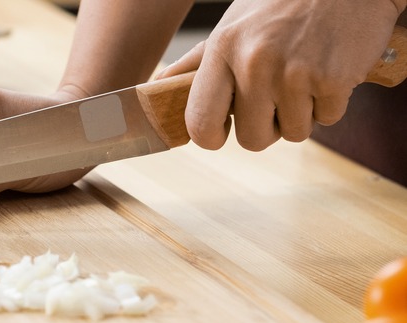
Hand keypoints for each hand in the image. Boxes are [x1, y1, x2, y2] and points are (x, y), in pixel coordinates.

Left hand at [156, 0, 404, 150]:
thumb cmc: (282, 3)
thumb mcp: (232, 25)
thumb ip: (196, 63)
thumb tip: (156, 87)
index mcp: (222, 50)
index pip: (200, 123)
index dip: (211, 137)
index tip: (224, 131)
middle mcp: (254, 64)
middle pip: (252, 140)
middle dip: (266, 127)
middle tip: (275, 97)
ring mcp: (295, 73)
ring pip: (293, 133)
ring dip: (301, 113)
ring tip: (304, 74)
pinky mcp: (334, 80)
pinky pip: (327, 119)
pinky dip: (330, 102)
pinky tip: (328, 68)